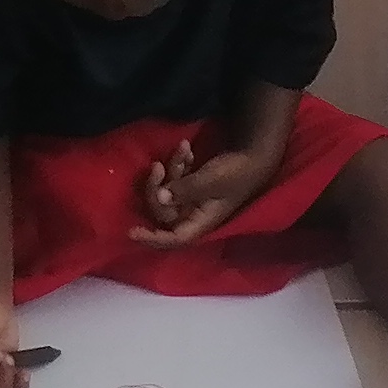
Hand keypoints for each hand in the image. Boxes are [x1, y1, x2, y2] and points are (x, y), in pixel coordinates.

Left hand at [131, 134, 280, 248]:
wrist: (256, 155)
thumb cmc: (237, 172)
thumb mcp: (210, 181)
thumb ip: (184, 190)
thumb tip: (161, 198)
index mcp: (202, 222)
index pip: (173, 239)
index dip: (152, 238)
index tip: (131, 231)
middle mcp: (195, 215)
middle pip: (164, 212)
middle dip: (157, 188)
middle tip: (157, 166)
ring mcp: (194, 201)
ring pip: (168, 193)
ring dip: (171, 170)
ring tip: (182, 149)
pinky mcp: (195, 187)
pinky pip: (177, 181)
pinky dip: (178, 165)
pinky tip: (185, 148)